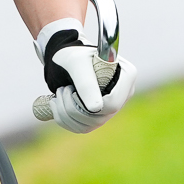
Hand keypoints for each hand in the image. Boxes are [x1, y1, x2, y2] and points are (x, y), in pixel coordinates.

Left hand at [34, 19, 131, 133]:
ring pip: (88, 125)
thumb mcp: (76, 64)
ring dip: (65, 112)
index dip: (89, 104)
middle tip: (62, 89)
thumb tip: (96, 108)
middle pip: (100, 117)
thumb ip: (86, 84)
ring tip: (60, 92)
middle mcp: (123, 93)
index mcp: (126, 76)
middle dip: (73, 106)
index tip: (71, 89)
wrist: (63, 58)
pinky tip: (57, 103)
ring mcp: (111, 106)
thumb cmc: (71, 55)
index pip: (113, 103)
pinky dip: (63, 118)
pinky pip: (81, 128)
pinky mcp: (98, 115)